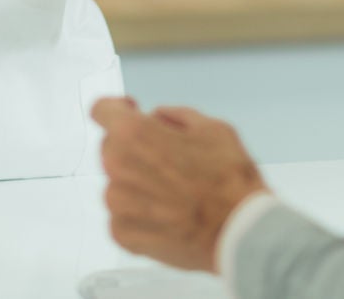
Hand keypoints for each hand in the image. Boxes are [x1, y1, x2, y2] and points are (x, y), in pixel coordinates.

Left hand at [92, 97, 267, 273]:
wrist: (241, 233)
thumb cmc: (229, 179)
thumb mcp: (212, 128)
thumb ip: (175, 116)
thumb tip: (157, 117)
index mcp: (134, 133)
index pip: (102, 109)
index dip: (116, 108)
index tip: (131, 113)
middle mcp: (117, 166)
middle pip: (111, 146)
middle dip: (133, 148)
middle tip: (167, 161)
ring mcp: (117, 204)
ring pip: (116, 183)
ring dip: (136, 183)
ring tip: (172, 194)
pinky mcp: (122, 234)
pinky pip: (121, 215)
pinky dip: (139, 214)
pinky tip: (167, 216)